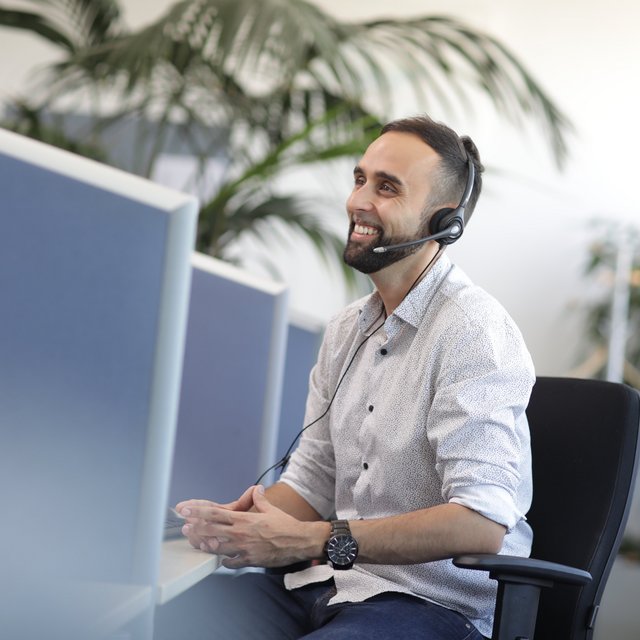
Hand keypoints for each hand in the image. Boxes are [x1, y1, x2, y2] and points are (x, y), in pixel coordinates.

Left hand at [178, 485, 323, 568]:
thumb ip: (259, 500)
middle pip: (212, 531)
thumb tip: (257, 489)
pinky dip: (224, 561)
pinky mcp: (250, 560)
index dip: (198, 512)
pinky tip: (220, 559)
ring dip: (206, 545)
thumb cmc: (285, 524)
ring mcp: (244, 548)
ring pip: (218, 547)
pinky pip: (231, 562)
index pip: (215, 514)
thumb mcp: (270, 509)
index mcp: (243, 519)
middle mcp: (240, 533)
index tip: (186, 512)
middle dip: (196, 529)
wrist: (298, 541)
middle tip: (184, 528)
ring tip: (197, 543)